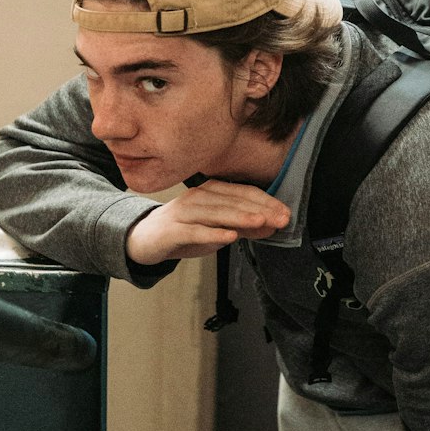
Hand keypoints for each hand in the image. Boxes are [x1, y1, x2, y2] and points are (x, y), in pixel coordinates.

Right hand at [126, 182, 289, 263]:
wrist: (144, 239)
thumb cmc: (184, 231)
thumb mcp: (217, 229)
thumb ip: (244, 227)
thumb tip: (272, 225)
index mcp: (211, 192)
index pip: (244, 193)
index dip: (266, 202)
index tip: (285, 213)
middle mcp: (198, 197)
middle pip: (233, 201)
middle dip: (259, 210)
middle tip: (281, 219)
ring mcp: (183, 212)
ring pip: (216, 213)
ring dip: (240, 217)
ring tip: (260, 222)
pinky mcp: (172, 230)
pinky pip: (195, 231)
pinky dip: (213, 233)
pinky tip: (229, 237)